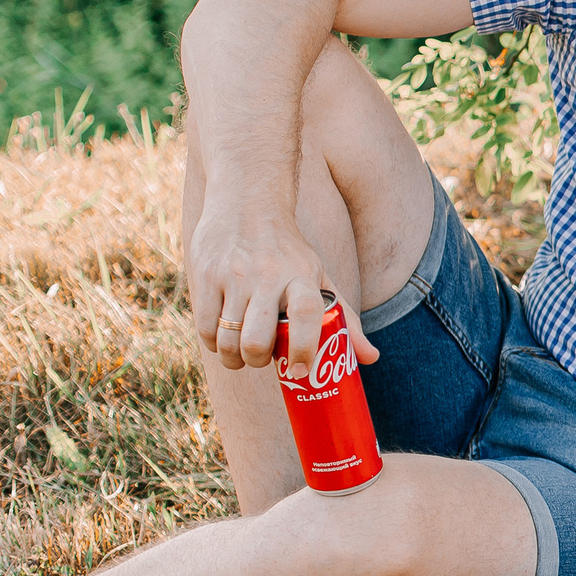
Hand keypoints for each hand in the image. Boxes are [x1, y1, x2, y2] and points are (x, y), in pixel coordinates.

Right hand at [186, 202, 377, 378]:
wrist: (247, 204)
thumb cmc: (289, 252)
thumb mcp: (320, 277)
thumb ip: (344, 318)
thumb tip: (370, 359)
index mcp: (301, 276)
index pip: (306, 315)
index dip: (303, 348)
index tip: (299, 371)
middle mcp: (266, 276)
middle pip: (257, 339)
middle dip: (259, 361)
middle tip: (264, 360)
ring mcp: (232, 276)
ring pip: (228, 340)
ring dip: (235, 359)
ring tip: (243, 354)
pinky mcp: (205, 276)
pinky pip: (206, 328)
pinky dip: (214, 344)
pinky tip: (224, 338)